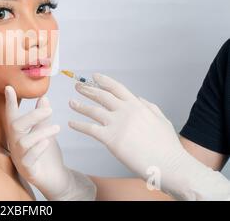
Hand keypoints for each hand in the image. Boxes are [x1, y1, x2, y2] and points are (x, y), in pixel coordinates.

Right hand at [4, 86, 95, 200]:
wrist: (56, 178)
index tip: (9, 87)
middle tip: (49, 110)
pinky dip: (37, 150)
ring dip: (40, 132)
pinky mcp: (28, 171)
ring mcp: (20, 158)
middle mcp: (16, 145)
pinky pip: (28, 159)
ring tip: (57, 128)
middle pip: (15, 126)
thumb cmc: (48, 154)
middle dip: (31, 116)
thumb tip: (44, 97)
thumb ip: (42, 117)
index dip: (10, 102)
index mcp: (19, 134)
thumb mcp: (46, 131)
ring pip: (23, 142)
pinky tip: (46, 143)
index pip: (12, 116)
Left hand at [68, 73, 229, 199]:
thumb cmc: (167, 147)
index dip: (104, 81)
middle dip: (88, 90)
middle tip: (78, 86)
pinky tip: (71, 123)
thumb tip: (139, 99)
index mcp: (137, 106)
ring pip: (93, 110)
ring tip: (71, 102)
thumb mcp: (161, 120)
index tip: (94, 76)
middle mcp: (125, 111)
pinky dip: (78, 125)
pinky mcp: (110, 138)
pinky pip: (90, 129)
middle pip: (102, 96)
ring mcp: (117, 124)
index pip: (117, 88)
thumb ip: (150, 107)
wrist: (170, 164)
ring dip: (80, 106)